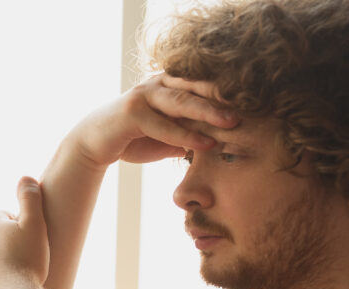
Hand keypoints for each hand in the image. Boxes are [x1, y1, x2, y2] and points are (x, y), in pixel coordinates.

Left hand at [0, 177, 49, 288]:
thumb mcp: (35, 226)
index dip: (22, 231)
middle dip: (7, 245)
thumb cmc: (26, 264)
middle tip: (25, 262)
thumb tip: (25, 177)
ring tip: (15, 277)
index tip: (30, 245)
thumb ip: (31, 198)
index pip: (7, 219)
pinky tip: (3, 288)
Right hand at [71, 75, 239, 169]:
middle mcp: (158, 83)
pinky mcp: (132, 112)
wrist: (94, 144)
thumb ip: (190, 134)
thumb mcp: (168, 136)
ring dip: (209, 112)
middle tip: (251, 109)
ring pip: (182, 101)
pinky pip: (164, 124)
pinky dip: (185, 134)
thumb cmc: (133, 138)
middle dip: (224, 98)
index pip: (202, 85)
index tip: (255, 105)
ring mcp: (144, 95)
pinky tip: (204, 143)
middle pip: (196, 88)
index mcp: (169, 83)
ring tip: (232, 123)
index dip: (227, 94)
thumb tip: (221, 143)